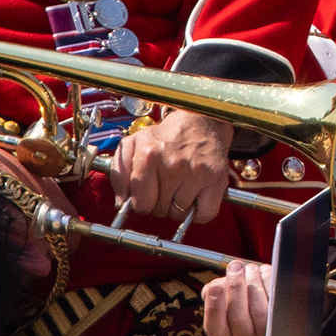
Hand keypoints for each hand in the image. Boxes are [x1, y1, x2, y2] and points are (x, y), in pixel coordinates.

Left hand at [110, 107, 234, 231]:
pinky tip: (195, 197)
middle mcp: (173, 164)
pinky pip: (205, 214)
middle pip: (159, 210)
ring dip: (178, 207)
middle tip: (164, 188)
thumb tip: (122, 202)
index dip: (142, 203)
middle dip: (159, 204)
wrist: (201, 121)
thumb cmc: (167, 135)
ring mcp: (196, 172)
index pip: (140, 203)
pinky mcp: (216, 178)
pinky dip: (199, 212)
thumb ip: (120, 172)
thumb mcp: (134, 143)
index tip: (146, 196)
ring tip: (179, 188)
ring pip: (179, 214)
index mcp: (149, 155)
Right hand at [200, 259, 271, 335]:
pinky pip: (275, 297)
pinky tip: (263, 273)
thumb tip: (212, 288)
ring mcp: (266, 332)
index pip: (214, 327)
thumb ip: (215, 294)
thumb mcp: (225, 300)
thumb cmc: (244, 300)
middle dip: (235, 287)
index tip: (214, 285)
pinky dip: (268, 280)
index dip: (214, 306)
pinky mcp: (282, 319)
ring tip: (250, 269)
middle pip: (237, 316)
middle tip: (234, 267)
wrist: (274, 306)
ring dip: (252, 280)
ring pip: (258, 308)